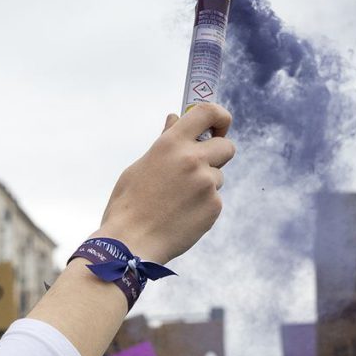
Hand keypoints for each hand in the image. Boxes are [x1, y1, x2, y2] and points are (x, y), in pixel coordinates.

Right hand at [94, 105, 233, 263]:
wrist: (131, 243)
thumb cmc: (128, 204)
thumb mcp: (140, 166)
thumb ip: (164, 142)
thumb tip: (175, 119)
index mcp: (171, 144)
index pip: (207, 112)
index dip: (220, 116)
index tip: (218, 125)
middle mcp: (193, 159)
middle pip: (227, 146)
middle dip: (218, 154)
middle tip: (202, 166)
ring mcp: (206, 184)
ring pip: (217, 177)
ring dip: (205, 185)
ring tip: (178, 201)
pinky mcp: (213, 207)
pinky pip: (214, 200)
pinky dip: (202, 206)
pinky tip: (181, 216)